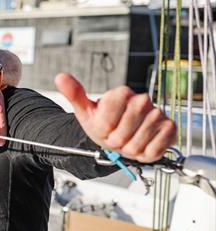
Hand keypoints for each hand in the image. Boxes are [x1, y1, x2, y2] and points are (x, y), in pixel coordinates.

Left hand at [55, 73, 175, 162]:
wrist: (121, 134)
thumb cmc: (104, 123)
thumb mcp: (86, 111)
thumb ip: (74, 94)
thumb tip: (60, 77)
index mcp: (121, 94)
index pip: (107, 118)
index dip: (103, 129)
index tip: (103, 128)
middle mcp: (143, 100)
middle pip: (122, 133)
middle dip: (114, 140)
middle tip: (115, 136)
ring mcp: (158, 114)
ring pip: (137, 143)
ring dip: (128, 148)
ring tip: (127, 141)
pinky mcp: (169, 129)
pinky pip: (153, 150)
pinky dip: (144, 153)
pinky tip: (142, 144)